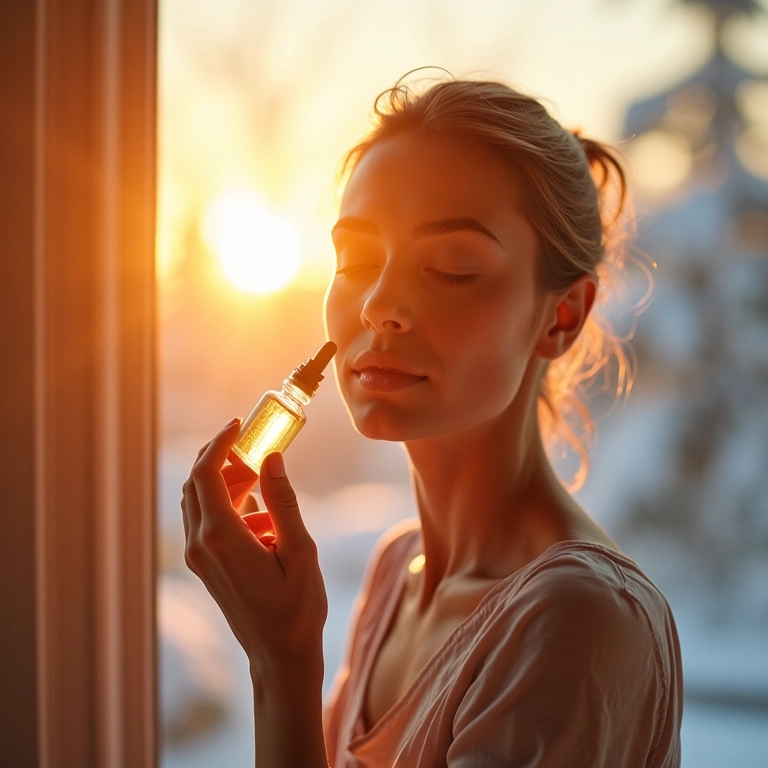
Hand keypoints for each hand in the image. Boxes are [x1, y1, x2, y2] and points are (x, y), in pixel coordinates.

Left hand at [181, 418, 327, 677]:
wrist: (280, 654)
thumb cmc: (297, 606)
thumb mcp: (300, 550)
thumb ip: (283, 502)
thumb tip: (272, 458)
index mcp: (222, 537)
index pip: (207, 473)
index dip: (220, 443)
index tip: (239, 424)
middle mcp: (201, 544)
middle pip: (196, 482)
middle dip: (223, 458)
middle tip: (256, 450)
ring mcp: (199, 557)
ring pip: (198, 500)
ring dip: (226, 482)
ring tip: (263, 485)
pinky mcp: (205, 565)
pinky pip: (206, 520)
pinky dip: (227, 504)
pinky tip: (261, 516)